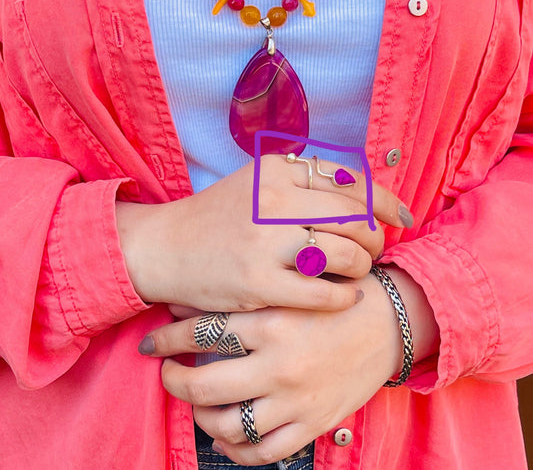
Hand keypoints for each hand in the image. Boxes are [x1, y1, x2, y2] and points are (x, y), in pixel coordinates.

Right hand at [117, 154, 412, 312]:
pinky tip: (343, 295)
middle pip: (355, 217)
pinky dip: (344, 295)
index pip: (351, 182)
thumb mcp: (256, 181)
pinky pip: (324, 292)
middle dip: (377, 236)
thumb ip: (302, 178)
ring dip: (363, 265)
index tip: (401, 216)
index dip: (385, 201)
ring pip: (346, 253)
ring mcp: (266, 243)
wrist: (166, 248)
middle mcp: (273, 201)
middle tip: (376, 248)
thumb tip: (359, 188)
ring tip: (356, 271)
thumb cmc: (218, 215)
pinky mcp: (259, 283)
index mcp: (276, 170)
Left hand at [139, 273, 404, 464]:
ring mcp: (296, 399)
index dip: (168, 338)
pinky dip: (237, 449)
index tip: (154, 340)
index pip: (201, 332)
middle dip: (175, 380)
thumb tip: (190, 298)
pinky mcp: (313, 424)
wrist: (389, 323)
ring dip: (201, 416)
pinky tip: (226, 436)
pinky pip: (264, 452)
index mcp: (273, 321)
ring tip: (196, 402)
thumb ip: (245, 292)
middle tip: (168, 372)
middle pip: (204, 386)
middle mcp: (280, 363)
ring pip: (228, 425)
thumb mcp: (291, 285)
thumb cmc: (334, 296)